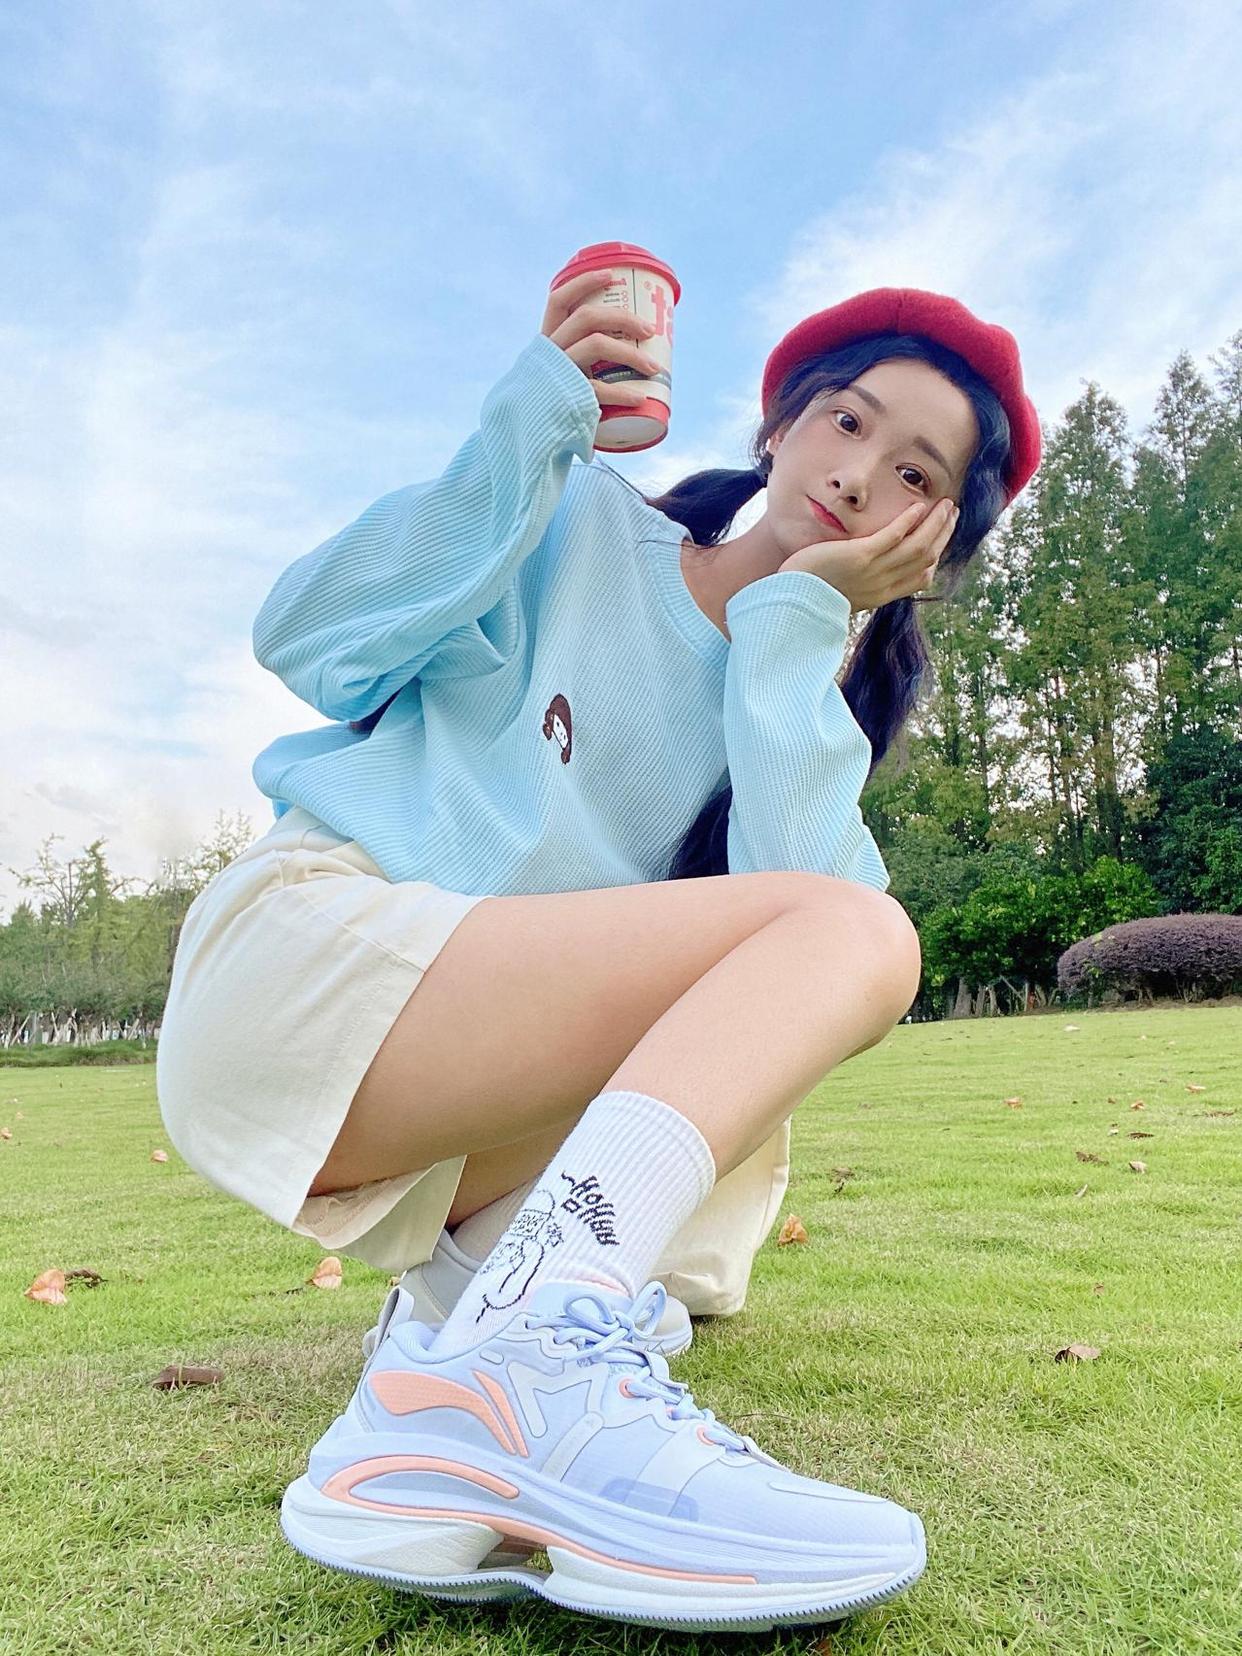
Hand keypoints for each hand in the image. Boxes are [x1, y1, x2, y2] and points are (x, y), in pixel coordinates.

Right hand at [540, 269, 660, 411]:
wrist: (531, 438)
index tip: (611, 275)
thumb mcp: (566, 376)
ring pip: (596, 344)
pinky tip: (640, 398)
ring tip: (653, 368)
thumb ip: (586, 363)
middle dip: (623, 318)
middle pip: (587, 317)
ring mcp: (557, 371)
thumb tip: (628, 354)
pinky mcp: (566, 396)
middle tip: (648, 331)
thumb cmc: (557, 404)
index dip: (583, 283)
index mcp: (548, 341)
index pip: (558, 300)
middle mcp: (550, 351)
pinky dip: (623, 393)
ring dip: (631, 354)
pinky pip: (599, 388)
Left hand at [779, 497, 959, 612]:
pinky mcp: (859, 557)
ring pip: (917, 546)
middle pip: (926, 558)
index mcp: (882, 595)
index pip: (922, 577)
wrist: (790, 604)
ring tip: (944, 505)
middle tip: (951, 512)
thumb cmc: (811, 596)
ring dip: (934, 523)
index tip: (943, 536)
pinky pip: (892, 538)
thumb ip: (862, 583)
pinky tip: (917, 507)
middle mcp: (883, 585)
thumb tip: (869, 572)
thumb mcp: (845, 594)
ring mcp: (873, 571)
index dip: (938, 555)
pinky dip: (908, 522)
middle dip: (942, 533)